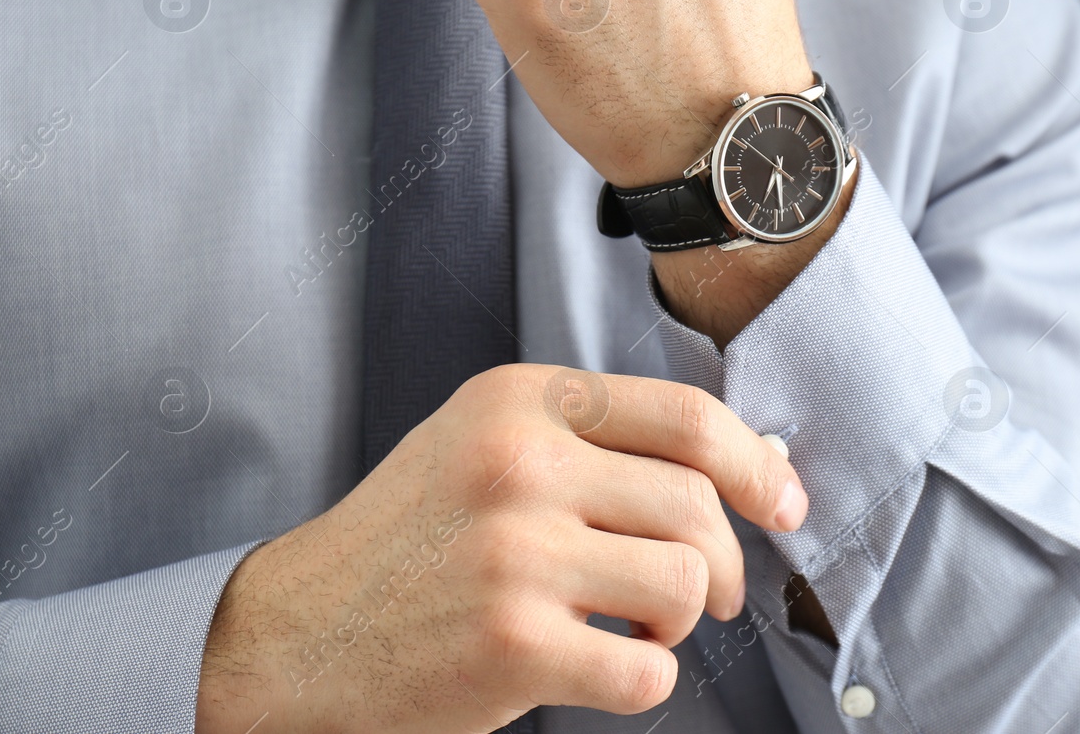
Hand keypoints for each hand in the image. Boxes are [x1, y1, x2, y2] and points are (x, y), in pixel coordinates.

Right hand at [195, 363, 808, 733]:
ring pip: (685, 581)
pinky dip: (645, 678)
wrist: (295, 635)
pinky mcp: (513, 644)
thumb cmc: (413, 540)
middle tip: (708, 593)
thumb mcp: (489, 445)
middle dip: (725, 562)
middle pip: (697, 505)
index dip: (757, 463)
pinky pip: (647, 668)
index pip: (686, 417)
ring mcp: (516, 553)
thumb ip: (600, 441)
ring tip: (638, 625)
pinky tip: (602, 667)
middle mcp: (520, 463)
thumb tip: (751, 465)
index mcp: (522, 400)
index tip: (785, 502)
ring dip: (682, 618)